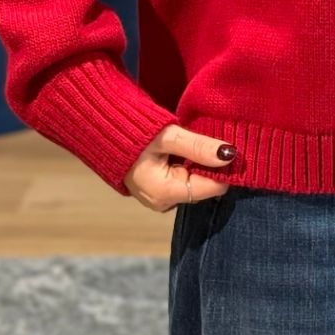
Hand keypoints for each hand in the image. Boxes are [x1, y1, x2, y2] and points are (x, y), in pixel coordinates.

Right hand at [123, 123, 237, 211]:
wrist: (104, 131)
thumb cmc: (133, 132)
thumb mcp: (168, 136)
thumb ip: (198, 145)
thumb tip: (230, 155)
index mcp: (166, 193)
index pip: (214, 187)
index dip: (225, 168)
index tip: (231, 146)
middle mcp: (164, 203)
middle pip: (205, 187)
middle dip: (212, 166)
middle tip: (210, 140)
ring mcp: (161, 200)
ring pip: (195, 184)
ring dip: (200, 165)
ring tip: (194, 144)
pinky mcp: (159, 193)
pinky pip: (184, 182)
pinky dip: (189, 167)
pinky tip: (184, 151)